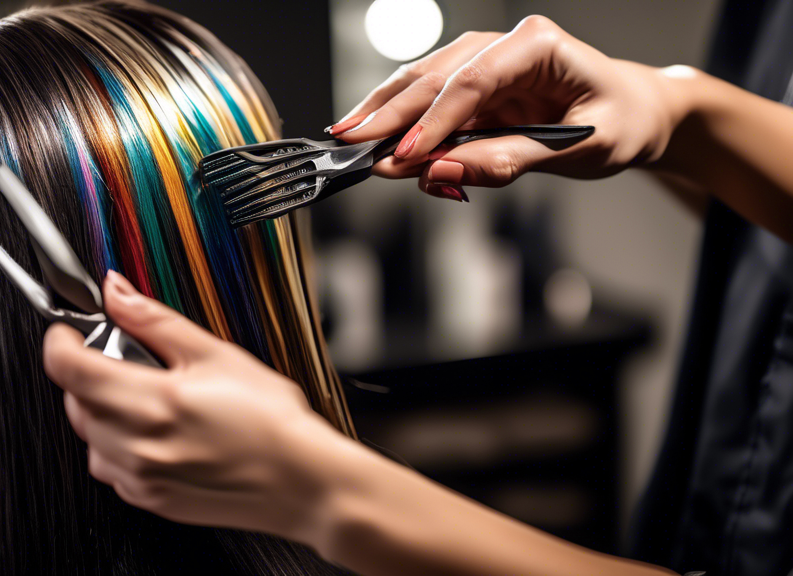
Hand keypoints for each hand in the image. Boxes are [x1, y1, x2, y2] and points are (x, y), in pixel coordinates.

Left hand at [42, 270, 348, 542]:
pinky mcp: (150, 500)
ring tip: (147, 399)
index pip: (69, 369)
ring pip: (88, 437)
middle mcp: (137, 446)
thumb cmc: (271, 421)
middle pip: (76, 401)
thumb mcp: (215, 354)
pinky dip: (117, 445)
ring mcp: (141, 478)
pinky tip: (156, 432)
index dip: (61, 342)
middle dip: (89, 373)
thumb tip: (117, 292)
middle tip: (127, 360)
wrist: (299, 481)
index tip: (70, 333)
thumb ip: (154, 321)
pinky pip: (110, 467)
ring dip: (101, 411)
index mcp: (152, 402)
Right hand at [331, 15, 686, 198]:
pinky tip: (374, 137)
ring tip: (349, 138)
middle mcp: (504, 44)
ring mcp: (484, 62)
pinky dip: (400, 122)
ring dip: (384, 111)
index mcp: (538, 45)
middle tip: (353, 144)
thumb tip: (442, 172)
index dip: (433, 121)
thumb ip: (508, 160)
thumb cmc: (619, 122)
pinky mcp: (474, 88)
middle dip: (390, 113)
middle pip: (435, 77)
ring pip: (421, 82)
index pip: (472, 81)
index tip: (403, 156)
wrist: (633, 113)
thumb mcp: (578, 149)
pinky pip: (430, 103)